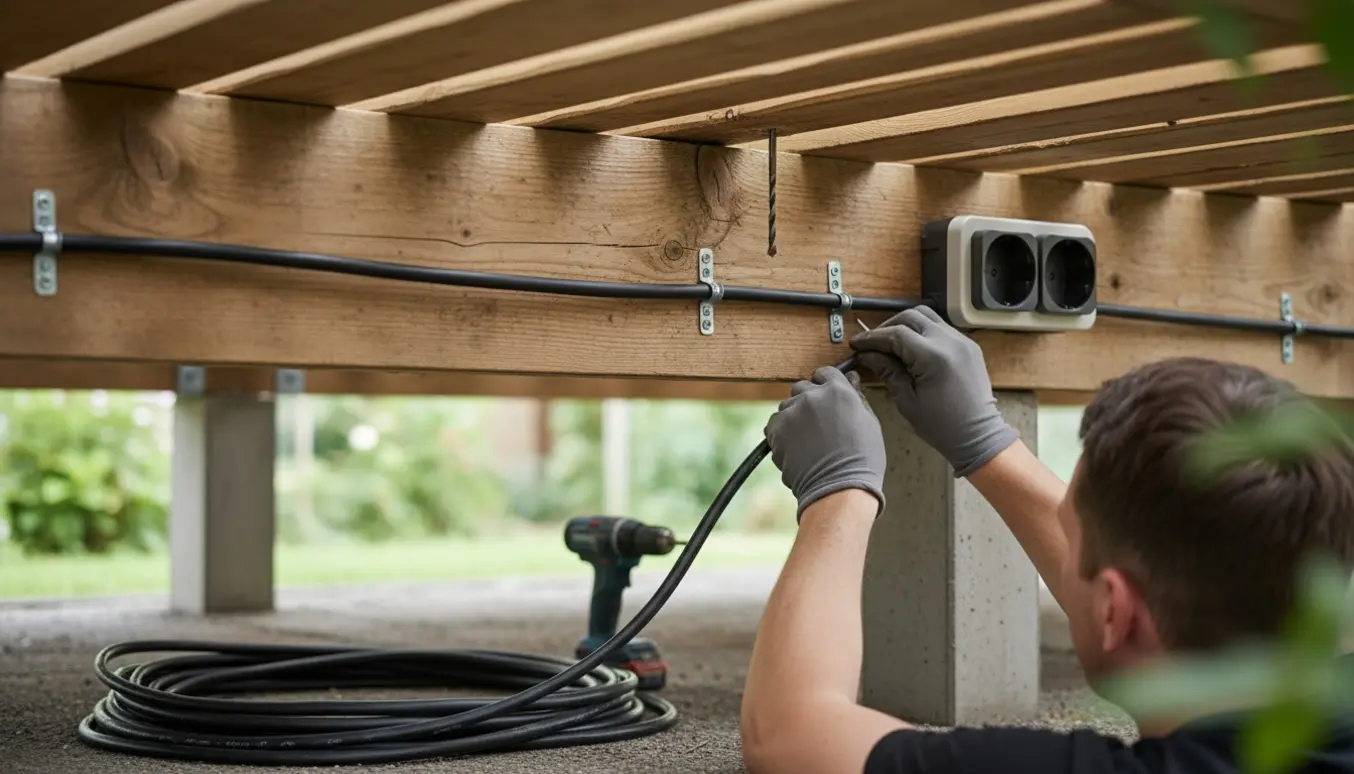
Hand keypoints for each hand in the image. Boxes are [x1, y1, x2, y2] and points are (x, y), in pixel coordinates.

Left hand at [764, 366, 885, 519]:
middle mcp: (812, 396)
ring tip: (807, 441)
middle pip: (802, 387)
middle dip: (808, 401)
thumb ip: (856, 397)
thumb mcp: (869, 423)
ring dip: (794, 417)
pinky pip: (774, 424)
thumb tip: (850, 379)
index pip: (825, 372)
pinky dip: (781, 433)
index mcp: (838, 391)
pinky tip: (795, 447)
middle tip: (818, 424)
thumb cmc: (861, 460)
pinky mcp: (776, 430)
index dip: (825, 384)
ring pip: (787, 406)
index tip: (826, 397)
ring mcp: (792, 412)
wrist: (839, 489)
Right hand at [849, 306, 1017, 477]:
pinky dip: (922, 332)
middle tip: (873, 344)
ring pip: (928, 317)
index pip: (896, 334)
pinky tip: (912, 349)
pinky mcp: (969, 345)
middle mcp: (950, 341)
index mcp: (934, 357)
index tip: (856, 344)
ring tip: (891, 344)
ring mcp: (963, 341)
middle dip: (888, 327)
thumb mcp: (907, 402)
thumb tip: (866, 355)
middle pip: (911, 317)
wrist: (978, 435)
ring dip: (906, 325)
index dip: (873, 338)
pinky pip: (941, 328)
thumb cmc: (940, 426)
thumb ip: (887, 372)